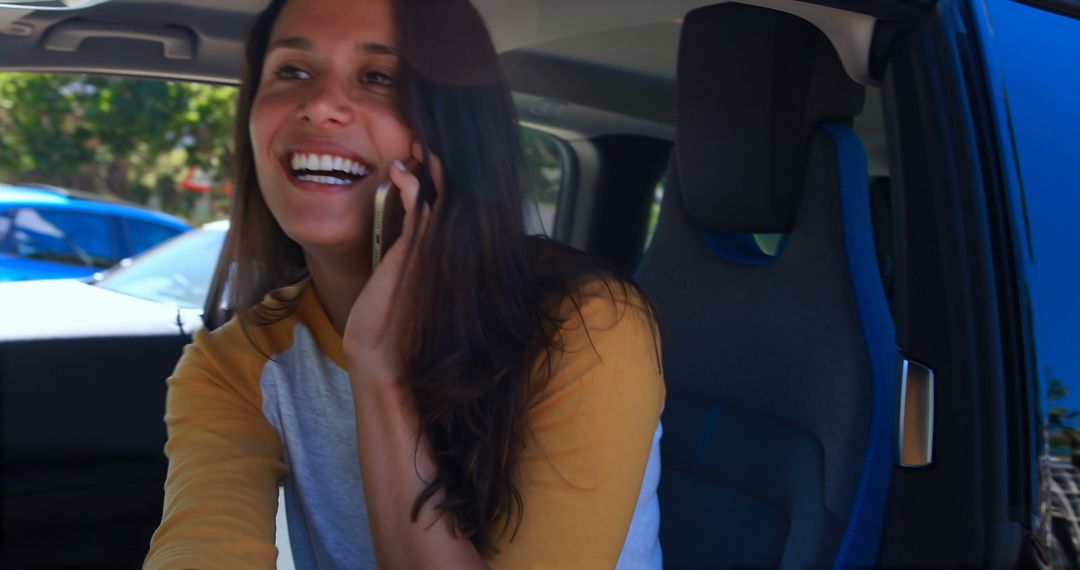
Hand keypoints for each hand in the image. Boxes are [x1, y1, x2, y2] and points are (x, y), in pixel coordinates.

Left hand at [343, 150, 439, 386]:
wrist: (380, 350)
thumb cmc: (387, 320)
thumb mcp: (401, 282)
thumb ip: (409, 257)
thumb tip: (407, 238)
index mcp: (443, 256)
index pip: (449, 208)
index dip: (443, 180)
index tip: (428, 157)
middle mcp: (446, 251)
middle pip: (453, 196)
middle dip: (442, 165)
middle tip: (427, 139)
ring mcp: (434, 250)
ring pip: (440, 196)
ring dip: (428, 168)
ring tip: (417, 145)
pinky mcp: (416, 250)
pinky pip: (419, 207)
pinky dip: (411, 184)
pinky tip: (400, 168)